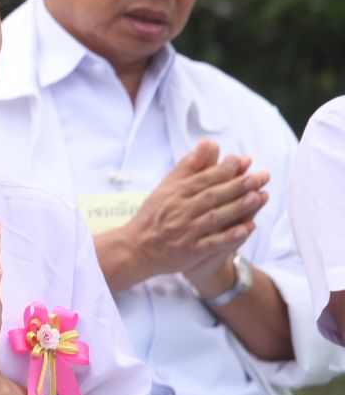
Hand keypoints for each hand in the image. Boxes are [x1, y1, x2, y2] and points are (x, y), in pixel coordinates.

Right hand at [115, 139, 267, 283]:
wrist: (136, 247)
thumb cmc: (154, 214)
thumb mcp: (166, 186)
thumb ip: (190, 165)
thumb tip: (209, 142)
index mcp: (174, 193)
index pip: (202, 179)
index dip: (222, 170)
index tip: (240, 160)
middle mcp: (180, 210)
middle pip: (212, 196)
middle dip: (236, 186)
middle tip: (258, 177)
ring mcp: (186, 232)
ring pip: (215, 217)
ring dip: (237, 208)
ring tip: (257, 197)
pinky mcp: (190, 251)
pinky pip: (212, 243)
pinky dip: (229, 236)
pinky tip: (245, 229)